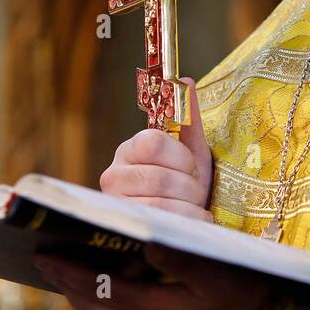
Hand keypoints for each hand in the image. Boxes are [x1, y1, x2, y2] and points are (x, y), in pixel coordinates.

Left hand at [35, 246, 271, 309]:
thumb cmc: (254, 301)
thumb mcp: (217, 272)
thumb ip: (176, 256)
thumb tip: (139, 236)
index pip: (98, 290)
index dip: (67, 273)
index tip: (41, 254)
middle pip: (97, 304)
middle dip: (69, 282)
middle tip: (47, 260)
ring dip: (89, 289)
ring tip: (73, 267)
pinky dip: (114, 293)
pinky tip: (119, 277)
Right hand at [99, 77, 213, 221]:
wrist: (184, 224)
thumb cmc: (186, 186)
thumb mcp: (192, 151)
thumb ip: (187, 118)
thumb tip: (184, 80)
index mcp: (130, 149)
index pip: (152, 143)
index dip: (181, 158)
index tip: (191, 168)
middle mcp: (113, 175)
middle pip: (159, 178)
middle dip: (190, 187)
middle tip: (196, 192)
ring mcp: (116, 205)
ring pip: (161, 203)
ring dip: (190, 208)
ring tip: (195, 208)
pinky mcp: (124, 229)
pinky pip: (162, 224)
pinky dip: (187, 223)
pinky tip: (192, 222)